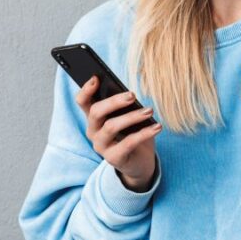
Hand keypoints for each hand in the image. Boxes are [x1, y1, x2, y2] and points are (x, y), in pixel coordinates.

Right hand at [74, 76, 160, 191]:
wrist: (139, 162)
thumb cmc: (132, 133)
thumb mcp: (127, 117)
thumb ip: (124, 106)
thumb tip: (130, 95)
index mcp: (94, 118)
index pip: (83, 102)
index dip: (86, 90)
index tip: (96, 78)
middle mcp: (93, 131)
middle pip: (96, 112)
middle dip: (114, 101)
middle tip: (132, 95)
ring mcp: (101, 146)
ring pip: (111, 127)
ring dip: (132, 117)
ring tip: (149, 111)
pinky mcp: (113, 158)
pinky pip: (128, 143)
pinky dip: (144, 133)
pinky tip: (157, 126)